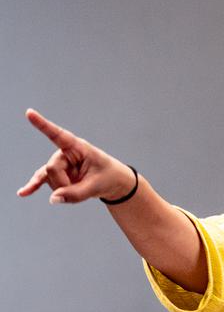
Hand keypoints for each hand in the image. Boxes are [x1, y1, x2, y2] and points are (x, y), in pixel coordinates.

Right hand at [17, 109, 134, 203]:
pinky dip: (33, 186)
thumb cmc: (108, 177)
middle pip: (52, 168)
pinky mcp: (56, 174)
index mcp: (78, 147)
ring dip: (61, 188)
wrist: (113, 182)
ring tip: (79, 187)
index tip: (29, 113)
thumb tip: (53, 198)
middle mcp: (65, 152)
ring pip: (49, 178)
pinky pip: (41, 180)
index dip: (43, 125)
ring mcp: (59, 163)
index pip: (58, 135)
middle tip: (80, 188)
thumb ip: (75, 194)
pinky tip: (23, 193)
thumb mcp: (97, 186)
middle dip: (63, 183)